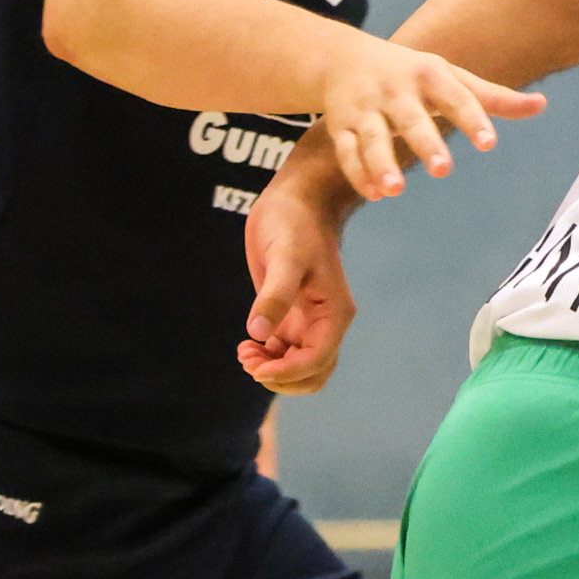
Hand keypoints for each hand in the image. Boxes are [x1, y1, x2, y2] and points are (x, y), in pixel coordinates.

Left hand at [241, 151, 360, 395]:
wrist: (297, 200)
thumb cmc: (294, 222)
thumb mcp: (284, 256)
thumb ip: (274, 295)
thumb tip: (259, 334)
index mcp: (334, 313)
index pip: (316, 361)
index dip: (287, 372)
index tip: (255, 366)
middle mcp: (325, 323)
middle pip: (312, 375)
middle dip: (280, 378)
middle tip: (248, 360)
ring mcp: (309, 322)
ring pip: (299, 368)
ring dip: (272, 371)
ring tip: (245, 353)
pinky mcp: (291, 316)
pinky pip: (284, 353)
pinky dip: (267, 358)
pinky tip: (247, 345)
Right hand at [317, 38, 543, 200]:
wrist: (343, 58)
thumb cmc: (412, 72)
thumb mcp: (451, 78)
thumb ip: (493, 97)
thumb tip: (541, 105)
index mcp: (429, 76)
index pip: (455, 98)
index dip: (472, 120)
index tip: (489, 143)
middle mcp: (395, 91)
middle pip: (410, 119)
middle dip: (424, 143)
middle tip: (443, 170)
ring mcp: (365, 109)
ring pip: (372, 139)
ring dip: (381, 164)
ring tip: (395, 190)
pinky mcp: (341, 127)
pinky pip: (347, 153)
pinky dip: (359, 173)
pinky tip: (375, 194)